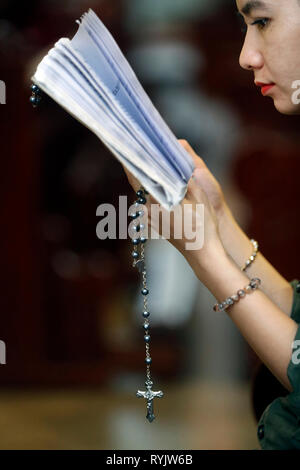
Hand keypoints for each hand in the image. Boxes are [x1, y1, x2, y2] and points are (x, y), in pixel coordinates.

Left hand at [121, 141, 225, 271]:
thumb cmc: (203, 225)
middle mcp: (148, 210)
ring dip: (144, 180)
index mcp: (156, 201)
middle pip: (138, 184)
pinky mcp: (154, 224)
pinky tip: (158, 184)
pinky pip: (147, 203)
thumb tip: (173, 165)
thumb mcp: (198, 196)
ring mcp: (150, 219)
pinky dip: (150, 192)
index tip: (129, 147)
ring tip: (148, 163)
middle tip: (139, 150)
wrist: (203, 254)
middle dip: (138, 168)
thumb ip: (183, 180)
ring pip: (142, 194)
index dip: (133, 161)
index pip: (138, 177)